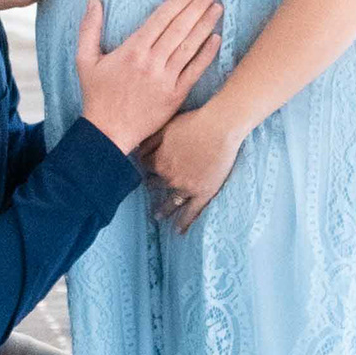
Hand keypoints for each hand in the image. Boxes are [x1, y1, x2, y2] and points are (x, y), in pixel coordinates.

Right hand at [70, 0, 220, 154]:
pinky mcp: (175, 96)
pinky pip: (194, 72)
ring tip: (218, 8)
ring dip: (206, 25)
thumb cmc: (97, 95)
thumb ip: (89, 29)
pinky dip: (207, 55)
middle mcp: (151, 63)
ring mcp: (165, 80)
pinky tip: (216, 39)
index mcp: (132, 51)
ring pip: (190, 47)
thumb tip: (94, 1)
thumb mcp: (84, 60)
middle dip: (197, 7)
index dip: (178, 1)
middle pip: (179, 28)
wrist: (108, 132)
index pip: (161, 18)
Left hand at [141, 99, 248, 234]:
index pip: (145, 166)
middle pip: (155, 185)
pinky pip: (191, 212)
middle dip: (152, 186)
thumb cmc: (193, 123)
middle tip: (151, 190)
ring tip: (157, 216)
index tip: (147, 168)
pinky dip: (183, 223)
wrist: (219, 128)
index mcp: (158, 161)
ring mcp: (186, 187)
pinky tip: (178, 231)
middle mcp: (169, 177)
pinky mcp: (203, 193)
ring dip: (163, 210)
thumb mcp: (165, 127)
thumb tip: (136, 149)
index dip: (146, 165)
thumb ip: (149, 140)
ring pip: (170, 202)